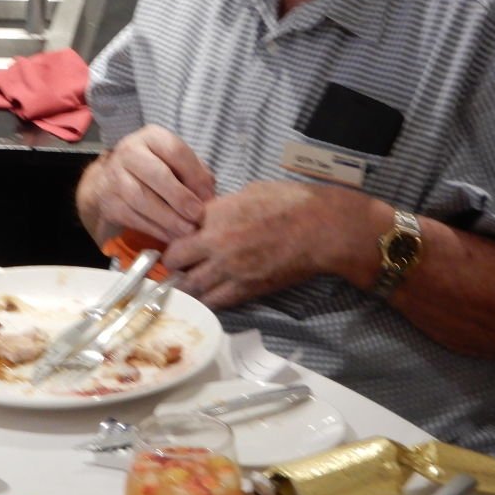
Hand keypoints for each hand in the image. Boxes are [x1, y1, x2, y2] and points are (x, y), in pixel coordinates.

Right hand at [90, 125, 216, 241]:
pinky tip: (172, 236)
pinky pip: (133, 218)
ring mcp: (115, 177)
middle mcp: (129, 152)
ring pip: (142, 198)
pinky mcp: (109, 202)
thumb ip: (195, 172)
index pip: (175, 151)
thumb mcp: (174, 161)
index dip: (195, 175)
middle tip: (198, 215)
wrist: (111, 180)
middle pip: (157, 174)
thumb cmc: (155, 168)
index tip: (209, 196)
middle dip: (180, 197)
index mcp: (151, 137)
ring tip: (188, 230)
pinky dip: (155, 229)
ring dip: (168, 218)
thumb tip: (208, 194)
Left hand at [163, 179, 374, 308]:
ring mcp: (228, 268)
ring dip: (185, 286)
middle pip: (174, 259)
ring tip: (186, 286)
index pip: (176, 225)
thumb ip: (223, 207)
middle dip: (173, 262)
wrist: (321, 228)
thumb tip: (212, 215)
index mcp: (214, 212)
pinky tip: (206, 299)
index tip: (176, 238)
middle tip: (177, 264)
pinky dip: (206, 302)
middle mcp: (214, 241)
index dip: (174, 233)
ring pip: (190, 287)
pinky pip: (215, 302)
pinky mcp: (245, 289)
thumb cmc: (291, 202)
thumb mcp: (249, 192)